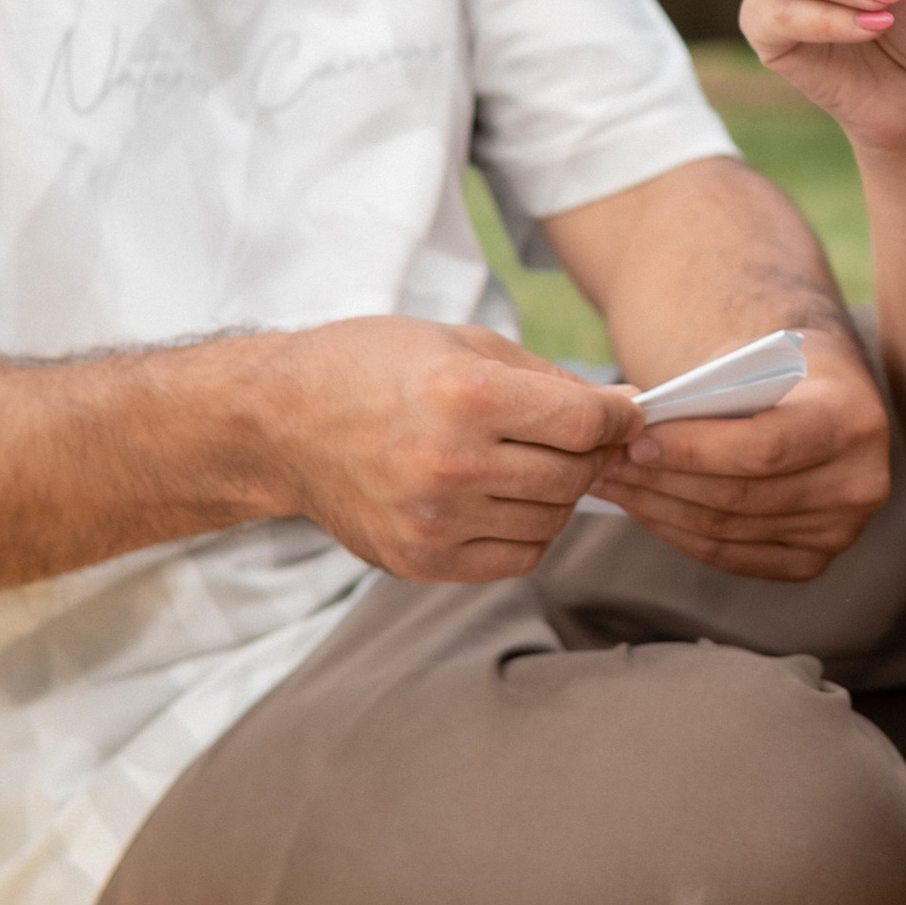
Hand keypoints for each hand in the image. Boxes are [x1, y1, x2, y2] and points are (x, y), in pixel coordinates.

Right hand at [259, 315, 638, 584]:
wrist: (279, 424)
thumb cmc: (373, 367)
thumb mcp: (463, 343)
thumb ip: (549, 379)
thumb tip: (627, 408)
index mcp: (465, 395)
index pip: (585, 422)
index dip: (619, 417)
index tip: (622, 413)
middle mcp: (451, 463)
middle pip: (573, 474)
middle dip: (590, 453)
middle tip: (575, 437)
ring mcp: (434, 520)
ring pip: (552, 520)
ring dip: (556, 493)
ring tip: (526, 462)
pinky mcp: (420, 561)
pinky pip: (516, 557)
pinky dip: (527, 530)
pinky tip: (502, 498)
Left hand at [593, 319, 892, 582]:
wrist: (828, 397)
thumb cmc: (780, 369)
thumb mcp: (755, 359)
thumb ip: (708, 391)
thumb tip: (634, 425)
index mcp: (853, 420)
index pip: (763, 449)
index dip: (693, 450)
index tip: (635, 439)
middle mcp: (859, 484)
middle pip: (740, 496)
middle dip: (663, 479)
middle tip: (606, 461)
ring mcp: (840, 531)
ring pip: (727, 530)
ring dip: (659, 507)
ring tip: (613, 482)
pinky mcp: (813, 560)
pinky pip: (731, 556)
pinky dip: (679, 532)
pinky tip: (645, 507)